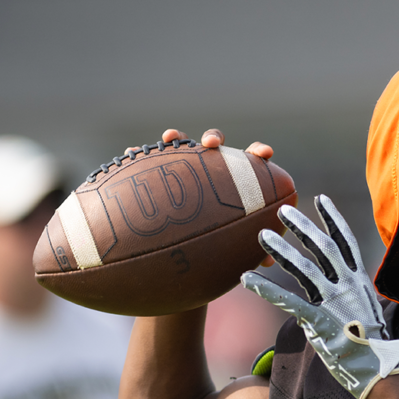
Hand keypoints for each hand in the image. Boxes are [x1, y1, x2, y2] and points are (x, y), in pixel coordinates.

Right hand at [150, 129, 275, 266]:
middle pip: (214, 144)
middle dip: (213, 139)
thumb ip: (249, 248)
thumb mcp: (235, 246)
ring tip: (169, 138)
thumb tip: (267, 260)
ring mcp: (183, 167)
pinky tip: (131, 153)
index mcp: (234, 180)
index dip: (259, 152)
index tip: (265, 153)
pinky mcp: (157, 172)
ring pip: (181, 144)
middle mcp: (209, 168)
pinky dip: (140, 154)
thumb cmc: (217, 244)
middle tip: (211, 145)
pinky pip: (147, 159)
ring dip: (177, 138)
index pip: (251, 161)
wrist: (182, 247)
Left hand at [241, 195, 398, 398]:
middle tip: (283, 210)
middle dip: (303, 226)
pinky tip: (247, 279)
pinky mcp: (319, 321)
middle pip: (323, 247)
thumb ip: (349, 293)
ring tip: (262, 236)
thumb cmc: (370, 343)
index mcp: (359, 281)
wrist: (378, 368)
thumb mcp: (366, 310)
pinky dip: (265, 288)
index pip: (345, 241)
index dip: (332, 218)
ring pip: (304, 268)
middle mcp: (347, 286)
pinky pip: (288, 300)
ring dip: (282, 250)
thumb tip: (339, 285)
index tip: (320, 199)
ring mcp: (334, 303)